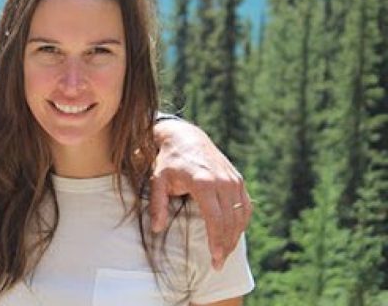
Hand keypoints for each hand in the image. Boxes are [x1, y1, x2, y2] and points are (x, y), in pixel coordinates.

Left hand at [149, 119, 251, 269]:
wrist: (186, 137)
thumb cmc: (169, 161)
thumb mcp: (157, 180)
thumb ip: (157, 205)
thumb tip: (156, 229)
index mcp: (204, 182)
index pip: (215, 218)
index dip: (217, 240)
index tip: (215, 258)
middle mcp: (223, 181)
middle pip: (230, 220)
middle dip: (226, 245)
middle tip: (219, 264)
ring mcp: (233, 180)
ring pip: (241, 215)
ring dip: (235, 237)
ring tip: (225, 253)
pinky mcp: (238, 180)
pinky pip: (245, 206)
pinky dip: (241, 223)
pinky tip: (233, 235)